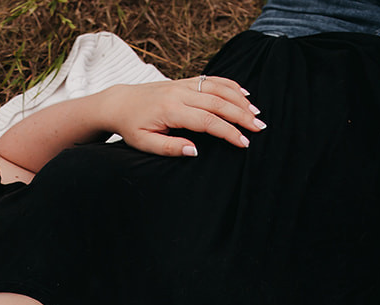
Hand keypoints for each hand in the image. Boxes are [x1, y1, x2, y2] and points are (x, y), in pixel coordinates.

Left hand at [100, 76, 264, 155]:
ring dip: (239, 99)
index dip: (228, 132)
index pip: (207, 121)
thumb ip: (170, 148)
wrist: (119, 103)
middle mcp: (179, 93)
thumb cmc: (131, 127)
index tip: (243, 143)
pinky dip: (229, 85)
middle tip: (260, 127)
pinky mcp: (184, 81)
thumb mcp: (145, 143)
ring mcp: (183, 84)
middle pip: (218, 102)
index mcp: (171, 110)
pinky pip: (211, 80)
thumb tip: (195, 151)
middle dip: (241, 115)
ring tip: (256, 113)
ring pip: (217, 88)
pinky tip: (243, 94)